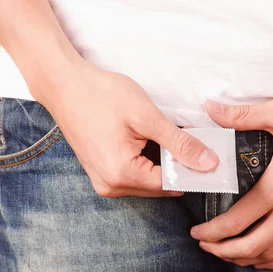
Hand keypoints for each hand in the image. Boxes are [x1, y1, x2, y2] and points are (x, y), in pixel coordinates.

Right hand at [38, 60, 218, 196]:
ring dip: (162, 162)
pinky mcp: (101, 175)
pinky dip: (147, 160)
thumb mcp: (147, 117)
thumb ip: (180, 144)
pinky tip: (146, 139)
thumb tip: (209, 163)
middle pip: (160, 185)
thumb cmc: (101, 95)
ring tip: (160, 134)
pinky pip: (134, 175)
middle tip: (183, 136)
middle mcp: (111, 186)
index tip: (205, 152)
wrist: (63, 85)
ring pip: (149, 181)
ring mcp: (104, 183)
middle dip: (176, 165)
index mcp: (122, 175)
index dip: (191, 169)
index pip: (171, 184)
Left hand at [190, 95, 272, 269]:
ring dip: (248, 259)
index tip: (197, 232)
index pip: (235, 222)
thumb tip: (209, 108)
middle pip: (251, 246)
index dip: (212, 232)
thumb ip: (242, 116)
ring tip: (231, 255)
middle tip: (207, 247)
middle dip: (223, 251)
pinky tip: (266, 260)